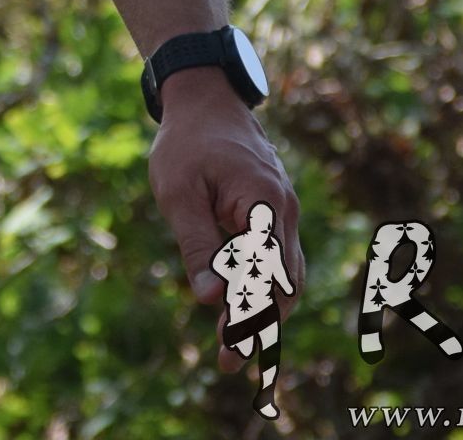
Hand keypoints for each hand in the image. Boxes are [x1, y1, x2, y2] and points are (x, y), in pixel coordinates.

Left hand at [147, 68, 303, 373]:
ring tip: (232, 350)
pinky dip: (263, 290)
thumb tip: (209, 299)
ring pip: (285, 278)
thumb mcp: (178, 191)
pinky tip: (240, 312)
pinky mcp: (274, 216)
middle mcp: (285, 213)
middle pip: (282, 284)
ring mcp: (284, 214)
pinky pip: (276, 261)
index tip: (229, 350)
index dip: (249, 316)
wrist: (206, 99)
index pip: (263, 275)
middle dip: (258, 326)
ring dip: (263, 313)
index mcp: (264, 204)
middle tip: (228, 362)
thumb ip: (196, 243)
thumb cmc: (186, 142)